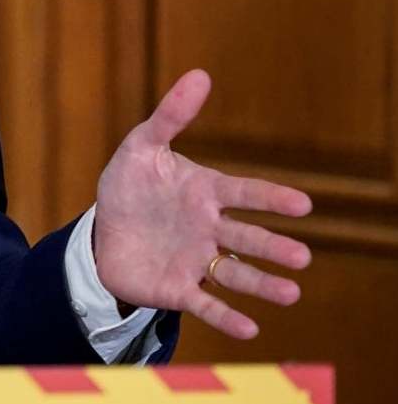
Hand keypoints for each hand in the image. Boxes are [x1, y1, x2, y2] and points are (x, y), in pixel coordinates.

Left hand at [92, 69, 312, 338]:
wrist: (100, 234)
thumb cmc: (129, 188)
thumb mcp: (141, 148)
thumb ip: (170, 116)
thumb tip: (200, 75)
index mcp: (206, 193)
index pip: (246, 193)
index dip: (272, 198)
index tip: (302, 204)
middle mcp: (210, 228)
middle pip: (247, 238)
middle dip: (273, 247)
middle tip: (302, 258)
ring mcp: (197, 260)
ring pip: (235, 273)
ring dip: (263, 284)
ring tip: (292, 293)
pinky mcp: (179, 289)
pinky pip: (206, 304)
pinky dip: (227, 316)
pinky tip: (251, 329)